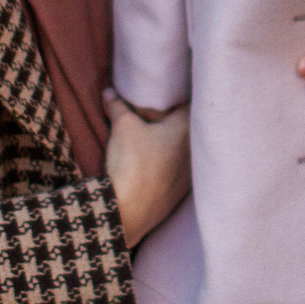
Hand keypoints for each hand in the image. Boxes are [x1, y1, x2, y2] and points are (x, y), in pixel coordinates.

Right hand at [105, 102, 190, 247]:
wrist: (128, 211)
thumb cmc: (132, 162)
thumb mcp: (122, 126)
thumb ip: (117, 105)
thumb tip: (109, 92)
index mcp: (188, 129)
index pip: (190, 103)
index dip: (176, 96)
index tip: (163, 94)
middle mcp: (196, 151)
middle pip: (188, 128)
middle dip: (173, 120)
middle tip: (154, 114)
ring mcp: (190, 175)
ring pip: (183, 151)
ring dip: (171, 145)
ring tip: (151, 138)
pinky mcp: (179, 194)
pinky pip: (176, 171)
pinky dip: (166, 165)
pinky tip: (150, 164)